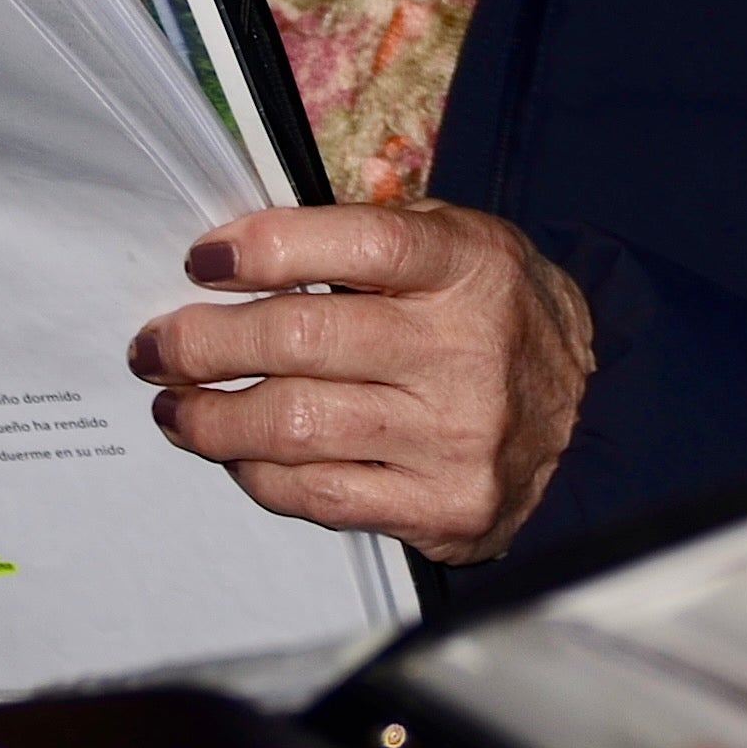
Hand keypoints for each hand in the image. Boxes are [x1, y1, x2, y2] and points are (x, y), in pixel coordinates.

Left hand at [126, 201, 598, 563]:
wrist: (589, 414)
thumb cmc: (491, 315)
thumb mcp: (457, 245)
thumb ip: (365, 239)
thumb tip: (236, 256)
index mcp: (470, 267)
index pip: (359, 243)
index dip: (268, 247)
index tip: (204, 260)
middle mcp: (466, 351)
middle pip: (304, 340)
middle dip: (205, 344)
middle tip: (157, 346)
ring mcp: (456, 437)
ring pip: (298, 427)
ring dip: (212, 419)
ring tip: (177, 407)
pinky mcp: (445, 508)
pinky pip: (322, 497)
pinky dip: (261, 475)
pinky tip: (238, 455)